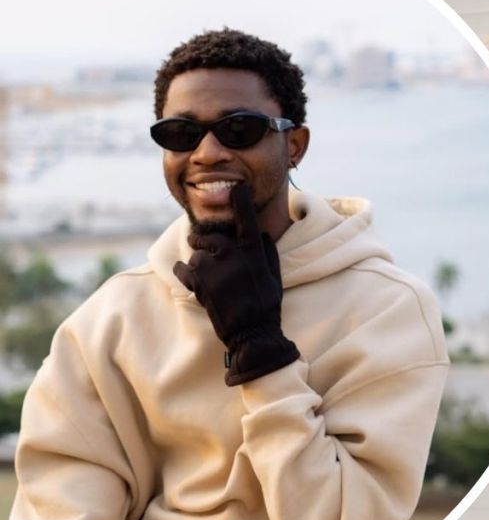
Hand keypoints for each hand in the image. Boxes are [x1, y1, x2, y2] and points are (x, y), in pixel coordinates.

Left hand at [173, 183, 298, 385]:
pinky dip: (186, 273)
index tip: (238, 187)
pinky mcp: (197, 282)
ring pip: (197, 253)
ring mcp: (212, 267)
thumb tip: (260, 232)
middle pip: (210, 235)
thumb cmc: (266, 304)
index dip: (241, 200)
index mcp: (253, 250)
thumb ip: (267, 251)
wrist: (250, 332)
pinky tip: (195, 281)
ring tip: (211, 278)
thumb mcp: (274, 275)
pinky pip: (183, 268)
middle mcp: (231, 254)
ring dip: (200, 262)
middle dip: (206, 241)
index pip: (246, 218)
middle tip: (209, 251)